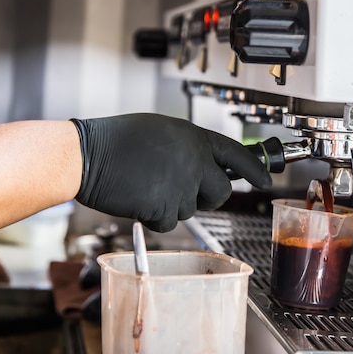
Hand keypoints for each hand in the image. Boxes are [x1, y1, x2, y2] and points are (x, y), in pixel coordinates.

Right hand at [71, 113, 271, 231]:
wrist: (87, 155)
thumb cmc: (118, 141)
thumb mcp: (162, 132)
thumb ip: (188, 149)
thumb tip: (205, 167)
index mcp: (194, 138)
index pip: (235, 153)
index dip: (253, 168)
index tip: (265, 179)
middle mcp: (194, 159)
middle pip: (221, 192)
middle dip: (209, 198)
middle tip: (189, 193)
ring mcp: (181, 184)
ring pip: (191, 209)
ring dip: (173, 204)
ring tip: (147, 184)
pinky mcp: (165, 205)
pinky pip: (170, 222)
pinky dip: (155, 216)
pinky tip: (139, 197)